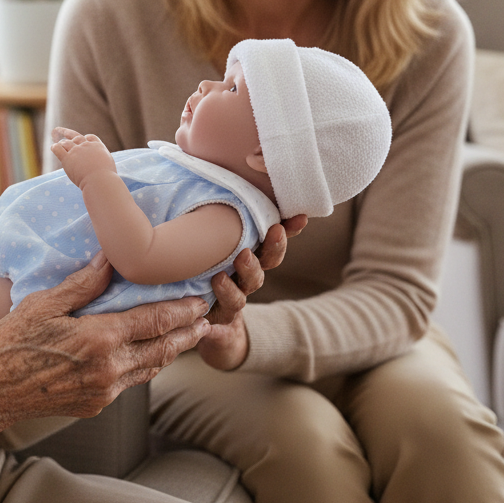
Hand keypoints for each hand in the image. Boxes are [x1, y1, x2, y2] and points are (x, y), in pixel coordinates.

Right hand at [0, 252, 210, 460]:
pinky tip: (150, 356)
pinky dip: (148, 366)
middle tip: (208, 317)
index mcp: (99, 339)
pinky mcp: (95, 405)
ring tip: (189, 336)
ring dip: (172, 351)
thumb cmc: (9, 344)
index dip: (182, 310)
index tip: (200, 299)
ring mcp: (103, 391)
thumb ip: (82, 283)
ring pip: (151, 368)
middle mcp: (108, 369)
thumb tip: (111, 256)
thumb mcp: (43, 304)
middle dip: (187, 332)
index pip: (155, 321)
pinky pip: (131, 382)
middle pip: (163, 348)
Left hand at [50, 127, 115, 187]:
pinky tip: (53, 147)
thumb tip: (100, 165)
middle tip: (63, 132)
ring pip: (66, 143)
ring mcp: (76, 151)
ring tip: (57, 143)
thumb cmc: (106, 177)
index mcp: (97, 146)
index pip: (90, 137)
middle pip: (76, 137)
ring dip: (62, 143)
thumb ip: (102, 161)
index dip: (85, 138)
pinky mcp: (67, 158)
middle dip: (69, 135)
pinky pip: (58, 149)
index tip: (82, 139)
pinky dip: (55, 147)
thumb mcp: (108, 165)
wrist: (100, 180)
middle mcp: (86, 146)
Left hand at [195, 214, 306, 370]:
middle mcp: (243, 280)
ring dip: (234, 285)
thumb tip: (205, 170)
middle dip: (271, 249)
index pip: (270, 242)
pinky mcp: (216, 327)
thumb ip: (212, 218)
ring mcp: (231, 304)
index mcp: (246, 258)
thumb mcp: (209, 244)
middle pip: (263, 266)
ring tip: (221, 276)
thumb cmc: (204, 276)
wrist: (210, 332)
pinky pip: (217, 329)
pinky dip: (214, 331)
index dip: (287, 230)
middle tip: (271, 231)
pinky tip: (208, 327)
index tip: (299, 216)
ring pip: (241, 294)